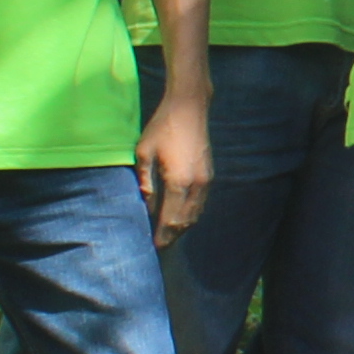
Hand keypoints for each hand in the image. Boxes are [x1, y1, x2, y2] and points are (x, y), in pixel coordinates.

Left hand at [136, 85, 212, 246]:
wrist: (190, 107)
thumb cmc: (162, 127)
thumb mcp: (144, 152)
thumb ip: (145, 181)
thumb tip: (146, 204)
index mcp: (179, 182)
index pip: (170, 218)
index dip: (162, 235)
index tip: (153, 247)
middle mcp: (196, 185)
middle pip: (185, 220)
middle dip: (172, 235)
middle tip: (159, 245)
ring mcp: (206, 180)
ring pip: (196, 213)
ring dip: (182, 226)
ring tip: (168, 234)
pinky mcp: (208, 174)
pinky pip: (200, 202)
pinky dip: (191, 214)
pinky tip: (180, 216)